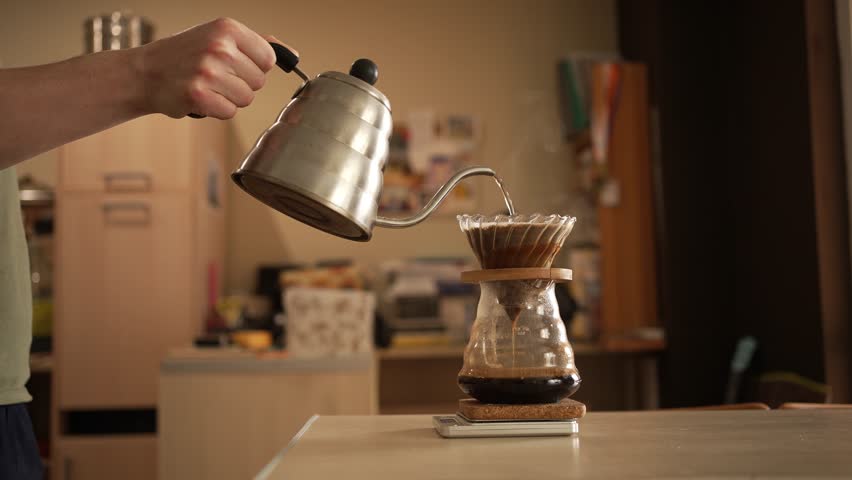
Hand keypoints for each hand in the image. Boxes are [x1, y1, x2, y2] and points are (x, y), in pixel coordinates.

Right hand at [136, 18, 293, 118]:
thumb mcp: (219, 37)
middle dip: (240, 84)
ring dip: (229, 98)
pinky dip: (217, 110)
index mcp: (227, 28)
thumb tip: (293, 55)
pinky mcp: (199, 95)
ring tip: (208, 86)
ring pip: (246, 99)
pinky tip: (201, 98)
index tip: (233, 64)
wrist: (145, 72)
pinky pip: (229, 112)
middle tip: (215, 76)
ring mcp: (208, 71)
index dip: (253, 67)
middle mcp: (219, 47)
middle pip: (259, 82)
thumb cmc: (186, 55)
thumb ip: (258, 44)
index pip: (268, 59)